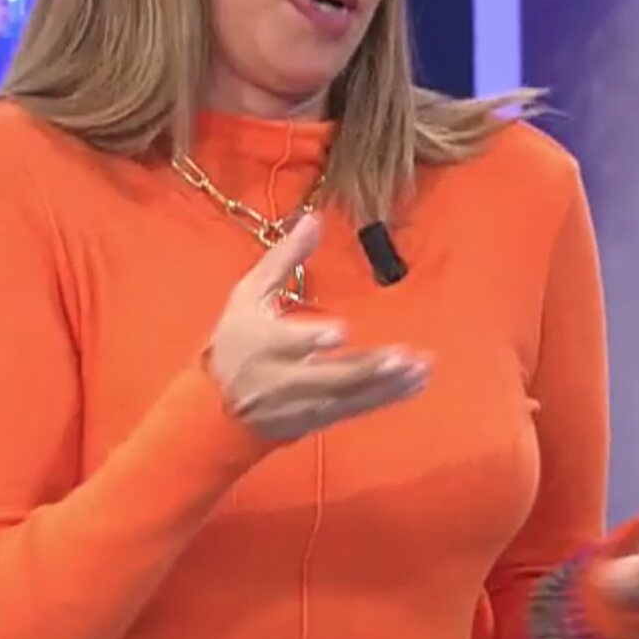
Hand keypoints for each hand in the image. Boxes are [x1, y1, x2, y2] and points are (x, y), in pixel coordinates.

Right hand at [205, 213, 429, 441]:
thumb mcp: (249, 294)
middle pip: (325, 376)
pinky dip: (387, 397)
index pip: (284, 343)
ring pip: (347, 396)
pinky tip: (414, 383)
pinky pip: (356, 410)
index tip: (339, 332)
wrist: (219, 406)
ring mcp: (301, 404)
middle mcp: (280, 379)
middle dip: (365, 368)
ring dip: (386, 384)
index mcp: (260, 342)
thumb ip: (283, 258)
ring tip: (419, 368)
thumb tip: (313, 219)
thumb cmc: (236, 340)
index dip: (309, 339)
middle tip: (401, 356)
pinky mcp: (318, 418)